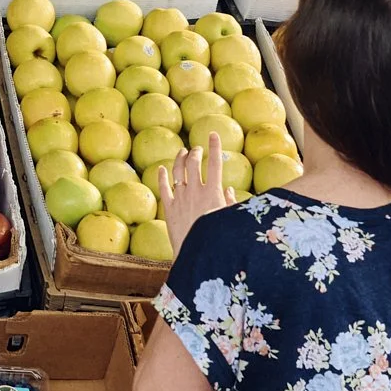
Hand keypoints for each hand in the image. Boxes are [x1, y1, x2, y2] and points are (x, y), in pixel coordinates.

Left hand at [159, 131, 233, 251]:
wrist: (197, 256)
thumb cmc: (217, 240)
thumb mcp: (229, 219)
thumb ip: (228, 202)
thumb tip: (226, 189)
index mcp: (213, 192)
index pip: (215, 163)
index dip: (214, 146)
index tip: (213, 134)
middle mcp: (195, 191)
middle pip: (193, 163)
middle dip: (195, 151)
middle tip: (197, 148)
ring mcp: (180, 198)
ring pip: (178, 171)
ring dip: (180, 158)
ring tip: (182, 152)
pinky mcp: (168, 208)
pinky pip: (163, 188)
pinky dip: (162, 176)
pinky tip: (162, 169)